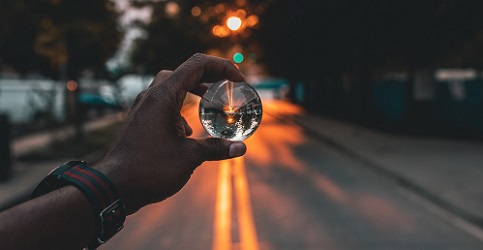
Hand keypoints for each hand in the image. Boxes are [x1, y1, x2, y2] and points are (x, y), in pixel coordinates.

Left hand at [96, 53, 246, 213]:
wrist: (115, 187)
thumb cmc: (150, 169)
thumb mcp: (189, 157)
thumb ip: (216, 148)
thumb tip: (241, 148)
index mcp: (163, 96)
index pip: (197, 65)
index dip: (222, 66)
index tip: (239, 79)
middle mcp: (151, 96)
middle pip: (185, 72)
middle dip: (209, 75)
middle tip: (228, 85)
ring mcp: (143, 107)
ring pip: (172, 86)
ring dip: (193, 89)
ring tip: (211, 101)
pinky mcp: (140, 119)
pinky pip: (163, 103)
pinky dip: (180, 107)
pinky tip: (189, 131)